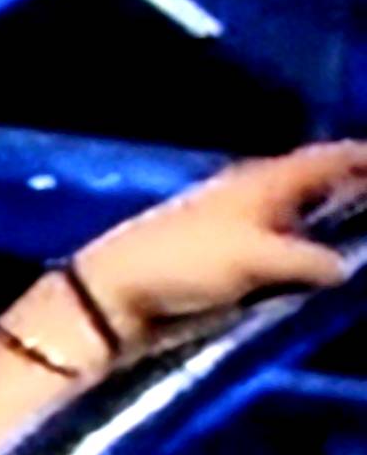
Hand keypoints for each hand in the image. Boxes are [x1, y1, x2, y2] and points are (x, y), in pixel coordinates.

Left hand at [70, 140, 366, 350]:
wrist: (112, 297)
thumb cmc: (182, 262)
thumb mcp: (256, 258)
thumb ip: (308, 260)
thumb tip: (342, 267)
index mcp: (262, 179)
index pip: (325, 159)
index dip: (360, 158)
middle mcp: (252, 196)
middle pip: (313, 184)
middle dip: (349, 189)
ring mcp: (235, 229)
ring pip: (296, 219)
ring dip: (327, 224)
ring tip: (356, 238)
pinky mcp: (222, 262)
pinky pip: (278, 252)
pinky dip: (302, 255)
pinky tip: (315, 272)